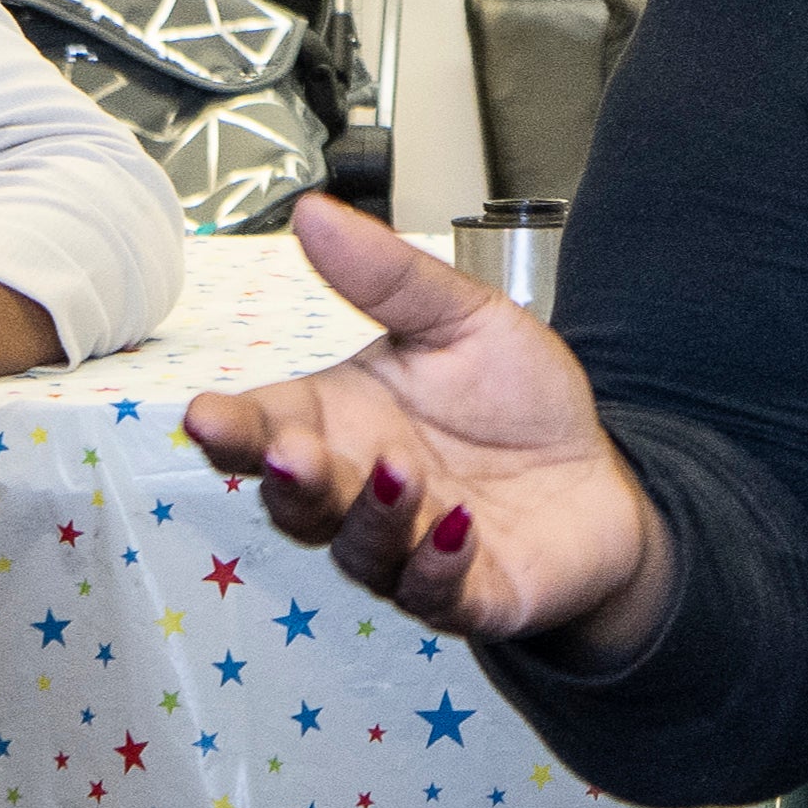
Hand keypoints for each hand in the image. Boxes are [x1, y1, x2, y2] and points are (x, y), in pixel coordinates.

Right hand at [178, 196, 673, 670]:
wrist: (603, 475)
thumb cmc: (517, 404)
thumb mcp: (462, 318)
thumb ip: (387, 275)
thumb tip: (312, 213)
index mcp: (340, 422)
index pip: (265, 429)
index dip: (230, 428)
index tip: (204, 415)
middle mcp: (359, 492)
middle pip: (297, 499)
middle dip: (290, 478)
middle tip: (292, 452)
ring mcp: (406, 550)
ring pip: (359, 550)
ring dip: (372, 514)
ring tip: (398, 471)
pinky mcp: (467, 595)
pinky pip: (435, 594)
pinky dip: (438, 565)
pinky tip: (458, 529)